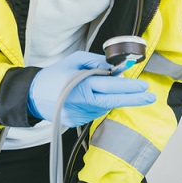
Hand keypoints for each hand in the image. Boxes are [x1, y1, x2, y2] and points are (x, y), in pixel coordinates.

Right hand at [28, 51, 155, 126]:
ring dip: (114, 98)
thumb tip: (117, 67)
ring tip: (114, 90)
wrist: (31, 95)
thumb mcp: (74, 60)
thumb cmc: (54, 74)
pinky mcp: (77, 122)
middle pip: (113, 101)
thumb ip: (96, 62)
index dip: (128, 87)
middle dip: (134, 99)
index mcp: (80, 85)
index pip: (110, 86)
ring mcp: (79, 114)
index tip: (144, 86)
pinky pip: (96, 111)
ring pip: (105, 106)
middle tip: (150, 97)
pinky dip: (101, 103)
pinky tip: (95, 97)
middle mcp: (81, 102)